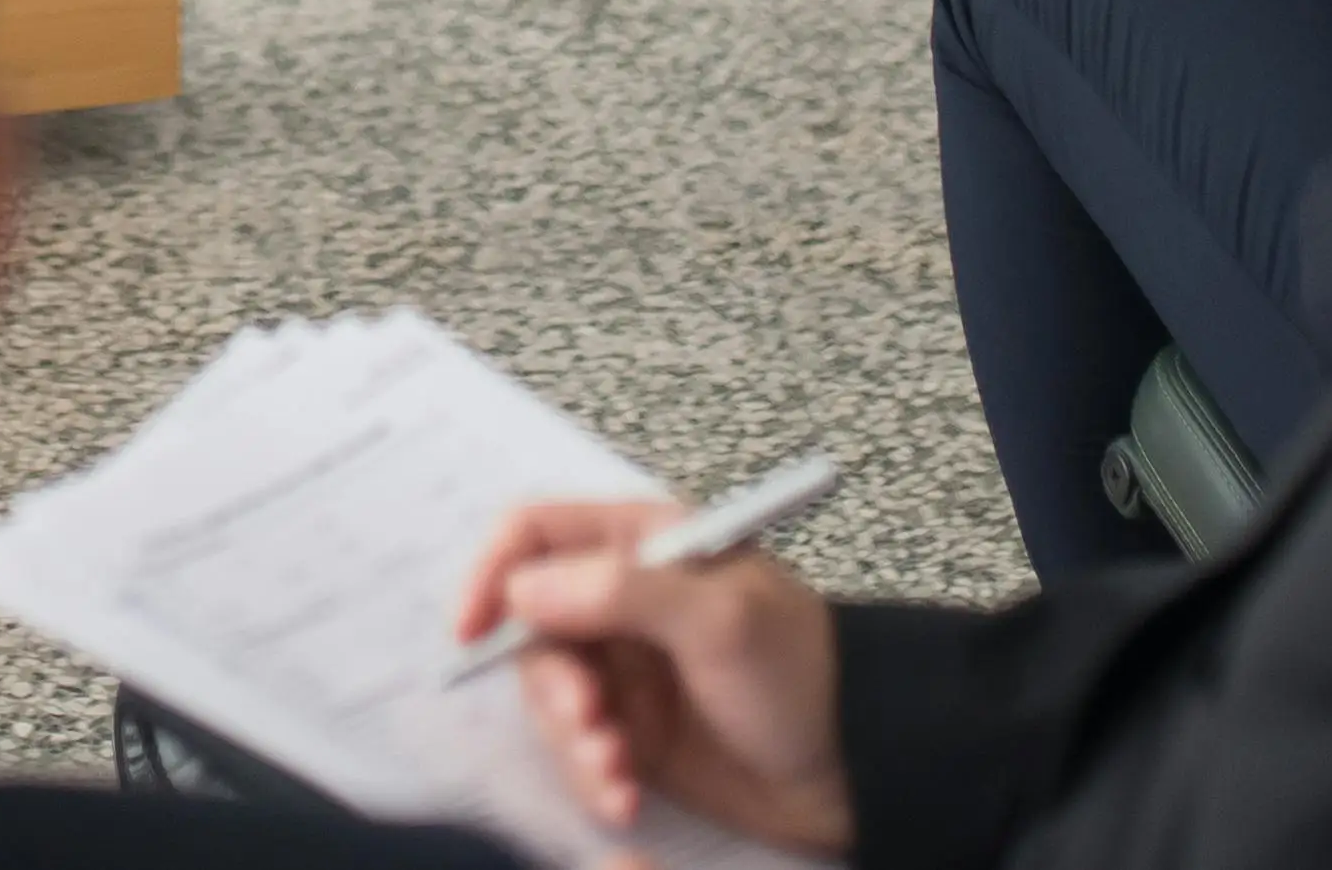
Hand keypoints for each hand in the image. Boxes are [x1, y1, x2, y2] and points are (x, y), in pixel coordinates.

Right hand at [456, 501, 852, 860]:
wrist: (860, 768)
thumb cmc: (801, 673)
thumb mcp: (719, 620)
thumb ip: (619, 592)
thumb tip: (522, 588)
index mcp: (643, 544)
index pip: (536, 533)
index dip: (492, 572)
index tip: (470, 630)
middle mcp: (623, 601)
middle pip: (531, 628)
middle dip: (551, 686)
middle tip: (591, 723)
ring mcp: (627, 671)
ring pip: (550, 698)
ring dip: (573, 742)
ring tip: (619, 773)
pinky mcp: (633, 735)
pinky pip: (578, 751)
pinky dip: (592, 778)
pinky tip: (627, 799)